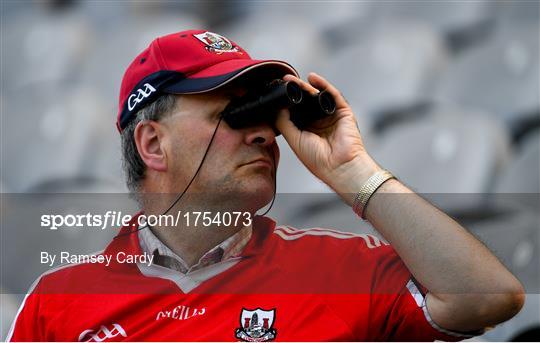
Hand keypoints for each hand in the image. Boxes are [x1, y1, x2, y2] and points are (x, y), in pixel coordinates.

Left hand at [275, 72, 380, 202]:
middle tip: (284, 82)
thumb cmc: (318, 159)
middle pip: (306, 102)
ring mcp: (331, 116)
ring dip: (307, 86)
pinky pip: (333, 94)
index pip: (296, 111)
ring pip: (317, 96)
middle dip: (295, 91)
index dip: (287, 102)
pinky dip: (323, 85)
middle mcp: (318, 122)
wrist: (339, 166)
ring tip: (293, 80)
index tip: (277, 93)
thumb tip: (277, 106)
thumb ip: (283, 122)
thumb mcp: (294, 139)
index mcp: (306, 131)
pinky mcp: (343, 112)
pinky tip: (313, 78)